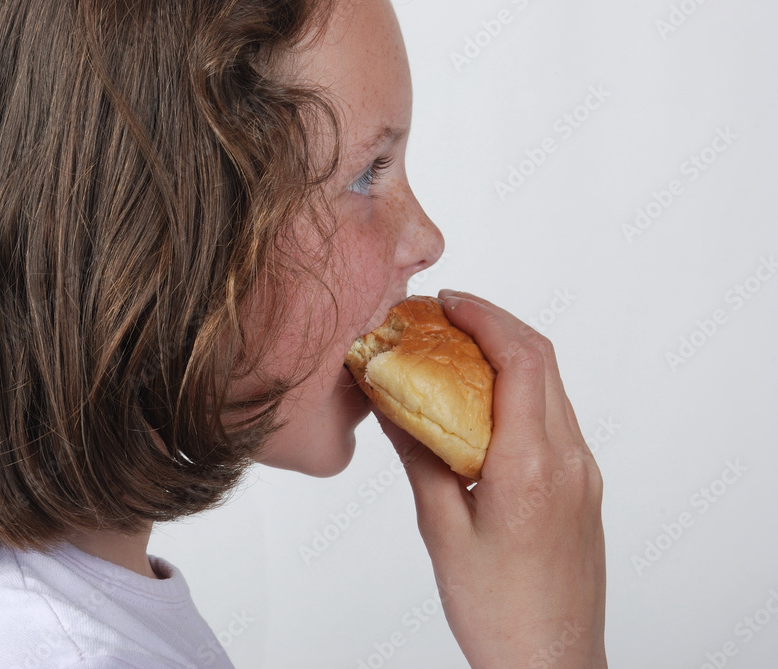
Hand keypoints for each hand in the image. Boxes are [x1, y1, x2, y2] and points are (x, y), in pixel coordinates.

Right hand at [371, 289, 606, 667]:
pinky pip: (553, 418)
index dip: (485, 317)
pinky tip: (479, 403)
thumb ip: (418, 456)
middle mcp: (570, 460)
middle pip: (542, 361)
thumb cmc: (497, 610)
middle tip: (445, 316)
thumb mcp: (441, 529)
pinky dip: (518, 392)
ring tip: (454, 353)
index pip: (521, 360)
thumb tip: (391, 402)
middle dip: (495, 324)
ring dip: (507, 356)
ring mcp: (583, 473)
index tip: (447, 301)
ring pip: (551, 387)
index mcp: (532, 466)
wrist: (552, 663)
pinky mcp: (582, 488)